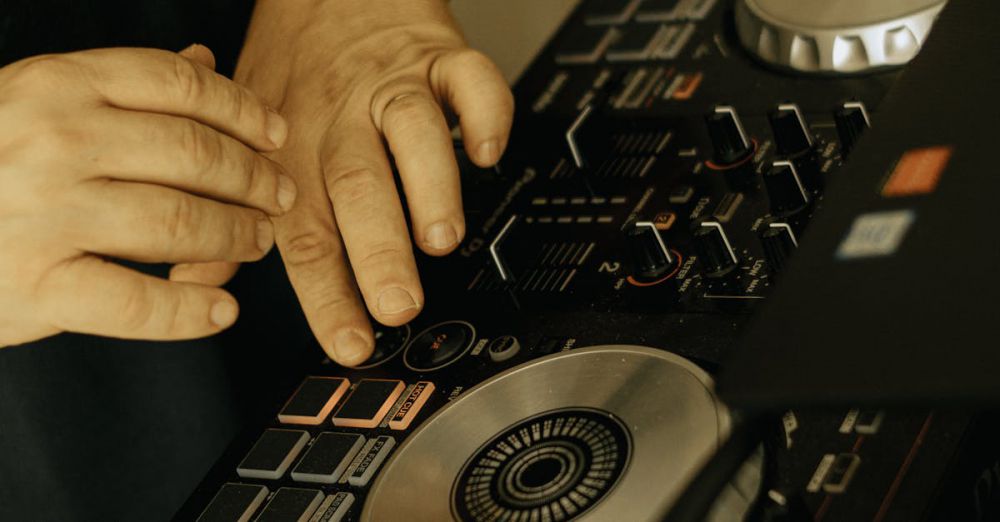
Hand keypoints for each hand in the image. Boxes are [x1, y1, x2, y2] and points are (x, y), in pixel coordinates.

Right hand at [0, 45, 296, 346]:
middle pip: (193, 153)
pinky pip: (138, 302)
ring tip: (256, 242)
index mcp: (56, 85)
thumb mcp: (38, 99)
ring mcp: (44, 213)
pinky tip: (221, 312)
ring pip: (179, 222)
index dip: (243, 111)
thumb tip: (206, 58)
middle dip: (253, 178)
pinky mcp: (35, 286)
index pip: (178, 85)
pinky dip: (191, 312)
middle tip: (278, 198)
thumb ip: (122, 84)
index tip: (276, 136)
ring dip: (236, 236)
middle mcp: (54, 140)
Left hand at [236, 0, 513, 364]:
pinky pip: (471, 79)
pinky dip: (485, 113)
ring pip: (412, 134)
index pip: (305, 234)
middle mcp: (342, 123)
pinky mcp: (439, 56)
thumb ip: (229, 214)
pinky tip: (487, 150)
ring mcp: (393, 88)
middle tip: (397, 302)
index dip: (327, 295)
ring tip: (439, 236)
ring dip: (428, 186)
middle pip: (357, 189)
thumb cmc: (293, 67)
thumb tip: (199, 282)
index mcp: (294, 153)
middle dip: (377, 252)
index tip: (352, 343)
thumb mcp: (244, 138)